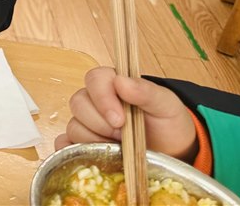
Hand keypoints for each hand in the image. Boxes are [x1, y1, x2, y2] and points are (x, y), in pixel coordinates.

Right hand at [55, 67, 198, 161]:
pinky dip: (71, 152)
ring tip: (116, 149)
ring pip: (73, 125)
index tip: (120, 120)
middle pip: (78, 103)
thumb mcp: (166, 105)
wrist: (174, 152)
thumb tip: (121, 81)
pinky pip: (65, 145)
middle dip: (99, 123)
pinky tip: (89, 158)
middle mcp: (95, 101)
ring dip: (93, 140)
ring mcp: (87, 124)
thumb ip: (146, 91)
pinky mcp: (82, 145)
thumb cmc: (167, 124)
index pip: (94, 79)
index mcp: (113, 84)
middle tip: (122, 136)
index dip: (102, 98)